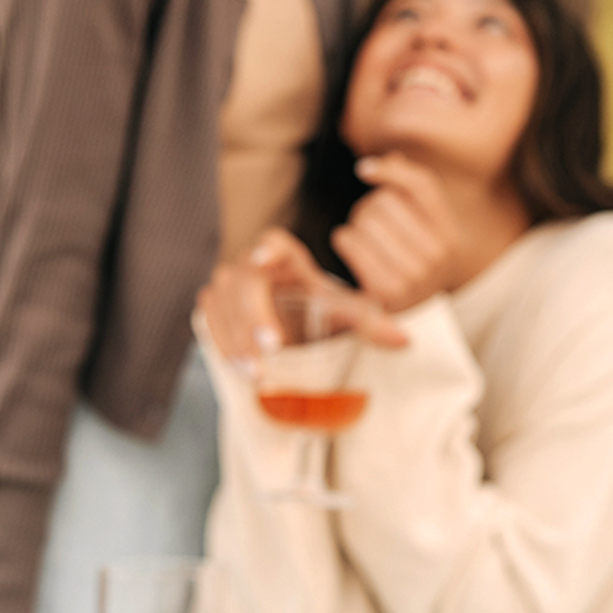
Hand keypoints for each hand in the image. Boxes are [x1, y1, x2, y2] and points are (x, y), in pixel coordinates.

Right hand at [200, 229, 407, 361]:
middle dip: (253, 314)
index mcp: (287, 258)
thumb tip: (405, 340)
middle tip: (272, 346)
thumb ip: (370, 322)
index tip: (264, 258)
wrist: (288, 317)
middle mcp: (253, 266)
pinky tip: (241, 368)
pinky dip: (222, 343)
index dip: (267, 248)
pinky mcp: (214, 304)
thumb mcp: (343, 312)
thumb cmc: (316, 308)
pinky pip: (208, 318)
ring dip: (236, 337)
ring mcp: (229, 284)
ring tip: (257, 371)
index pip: (274, 242)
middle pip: (243, 280)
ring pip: (221, 301)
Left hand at [331, 154, 460, 313]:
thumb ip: (410, 191)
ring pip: (366, 220)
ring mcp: (414, 276)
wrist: (408, 320)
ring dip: (356, 225)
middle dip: (370, 206)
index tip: (365, 170)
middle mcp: (438, 255)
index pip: (422, 185)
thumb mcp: (423, 232)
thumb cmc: (410, 266)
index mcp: (450, 236)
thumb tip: (392, 156)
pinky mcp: (386, 292)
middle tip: (372, 225)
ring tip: (365, 241)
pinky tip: (352, 249)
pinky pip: (351, 243)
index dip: (390, 170)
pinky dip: (346, 241)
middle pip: (386, 201)